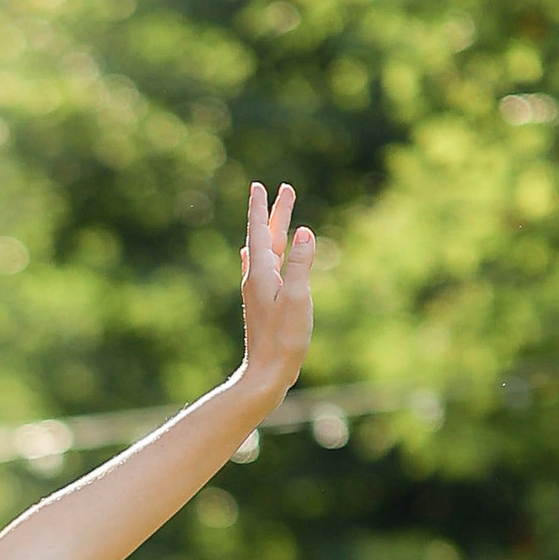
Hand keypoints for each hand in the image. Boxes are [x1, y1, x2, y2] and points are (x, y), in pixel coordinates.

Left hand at [238, 179, 315, 403]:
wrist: (266, 373)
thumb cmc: (284, 338)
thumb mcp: (298, 298)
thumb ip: (301, 264)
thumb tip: (305, 232)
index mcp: (262, 273)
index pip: (260, 232)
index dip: (262, 208)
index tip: (261, 186)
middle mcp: (256, 279)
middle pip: (265, 237)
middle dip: (276, 213)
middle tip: (284, 189)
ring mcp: (258, 291)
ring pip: (266, 251)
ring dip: (273, 231)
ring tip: (278, 214)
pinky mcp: (263, 303)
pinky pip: (263, 267)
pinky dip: (263, 252)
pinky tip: (253, 253)